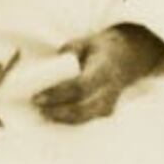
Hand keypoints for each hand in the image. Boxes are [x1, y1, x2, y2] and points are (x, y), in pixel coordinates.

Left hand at [34, 24, 163, 123]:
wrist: (126, 58)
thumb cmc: (98, 49)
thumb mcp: (83, 43)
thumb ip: (67, 52)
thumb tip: (47, 66)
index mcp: (104, 69)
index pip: (80, 86)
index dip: (58, 94)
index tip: (37, 97)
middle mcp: (109, 90)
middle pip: (82, 109)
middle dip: (56, 111)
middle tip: (37, 107)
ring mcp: (110, 104)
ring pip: (83, 118)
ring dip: (60, 118)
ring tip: (41, 112)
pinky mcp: (106, 112)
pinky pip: (85, 120)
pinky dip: (67, 120)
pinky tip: (51, 116)